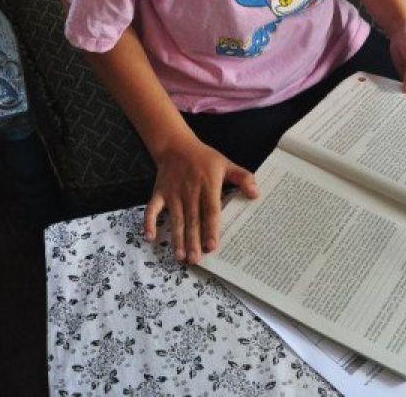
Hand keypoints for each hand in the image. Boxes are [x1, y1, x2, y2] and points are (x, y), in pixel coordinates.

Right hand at [144, 134, 258, 263]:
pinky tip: (150, 237)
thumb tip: (256, 194)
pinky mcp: (159, 192)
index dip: (211, 229)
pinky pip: (152, 209)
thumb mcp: (226, 164)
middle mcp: (190, 192)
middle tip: (195, 260)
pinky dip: (149, 222)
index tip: (211, 246)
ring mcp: (173, 193)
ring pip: (175, 219)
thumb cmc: (204, 158)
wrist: (176, 145)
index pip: (210, 211)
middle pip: (192, 220)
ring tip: (180, 256)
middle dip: (193, 241)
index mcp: (208, 186)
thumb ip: (243, 178)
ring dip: (177, 238)